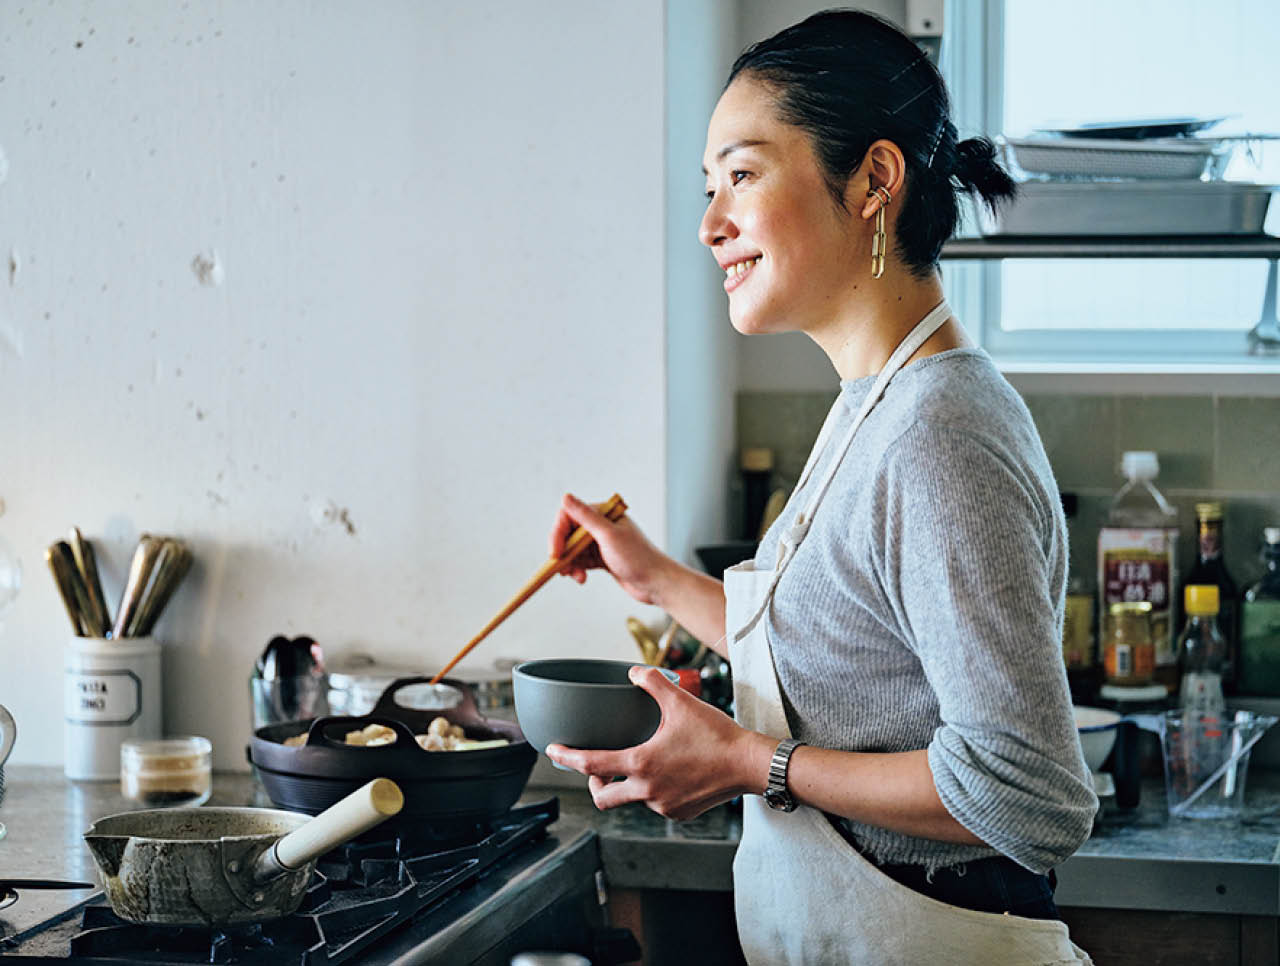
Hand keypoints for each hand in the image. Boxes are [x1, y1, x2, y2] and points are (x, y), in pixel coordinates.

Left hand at [546, 666, 766, 820]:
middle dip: (594, 784)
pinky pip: (656, 805)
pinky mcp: (680, 814)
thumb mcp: (681, 702)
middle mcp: (648, 791)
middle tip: (596, 769)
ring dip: (628, 785)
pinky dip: (653, 792)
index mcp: (641, 764)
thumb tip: (634, 672)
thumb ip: (653, 683)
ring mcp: (664, 806)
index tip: (553, 750)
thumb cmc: (717, 734)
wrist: (749, 764)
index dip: (568, 757)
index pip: (592, 764)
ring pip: (633, 800)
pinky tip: (666, 776)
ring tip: (640, 764)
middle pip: (604, 797)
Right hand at [549, 493, 670, 605]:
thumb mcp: (609, 536)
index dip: (558, 533)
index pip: (569, 516)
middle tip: (562, 569)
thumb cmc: (638, 557)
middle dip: (563, 552)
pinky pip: (581, 561)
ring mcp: (601, 542)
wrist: (656, 583)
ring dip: (570, 563)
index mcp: (603, 514)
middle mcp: (601, 525)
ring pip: (573, 550)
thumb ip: (586, 517)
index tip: (555, 552)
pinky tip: (581, 578)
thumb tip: (565, 497)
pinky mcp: (602, 558)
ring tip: (575, 576)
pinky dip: (577, 569)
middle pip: (568, 534)